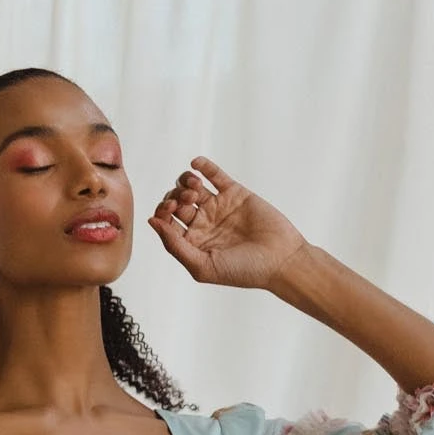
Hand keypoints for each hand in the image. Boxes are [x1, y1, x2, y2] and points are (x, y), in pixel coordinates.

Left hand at [149, 157, 308, 288]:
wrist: (280, 260)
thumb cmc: (244, 271)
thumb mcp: (202, 266)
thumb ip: (175, 246)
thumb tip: (153, 222)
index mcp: (193, 242)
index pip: (167, 222)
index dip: (162, 212)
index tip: (168, 210)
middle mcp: (203, 223)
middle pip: (175, 201)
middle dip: (173, 197)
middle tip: (185, 201)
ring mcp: (219, 207)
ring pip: (191, 186)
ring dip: (185, 182)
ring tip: (195, 188)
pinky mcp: (235, 193)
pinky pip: (215, 175)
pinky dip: (203, 166)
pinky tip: (196, 163)